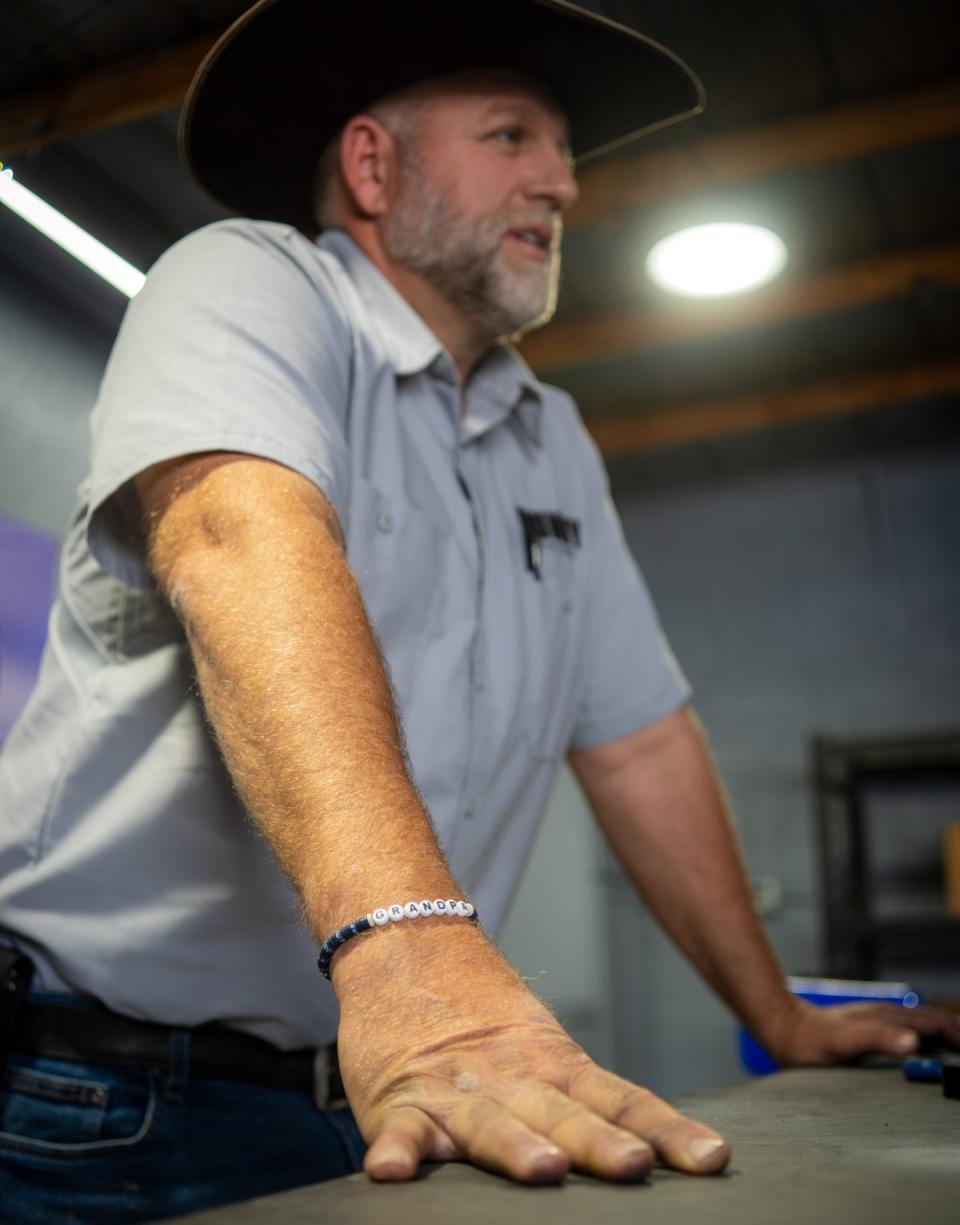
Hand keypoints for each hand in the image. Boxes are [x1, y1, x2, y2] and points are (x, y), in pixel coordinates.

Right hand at [334, 929, 729, 1184]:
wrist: (405, 942)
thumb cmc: (478, 1013)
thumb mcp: (538, 1044)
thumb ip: (582, 1100)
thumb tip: (654, 1150)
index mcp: (552, 1062)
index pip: (620, 1099)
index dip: (665, 1130)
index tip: (710, 1159)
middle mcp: (511, 1077)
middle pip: (561, 1112)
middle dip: (597, 1142)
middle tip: (633, 1165)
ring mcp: (453, 1090)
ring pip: (487, 1121)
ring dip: (514, 1145)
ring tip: (542, 1168)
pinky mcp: (396, 1102)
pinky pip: (397, 1130)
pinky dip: (396, 1150)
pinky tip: (393, 1171)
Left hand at [768, 998, 959, 1065]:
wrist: (785, 1029)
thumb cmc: (810, 1040)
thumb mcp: (842, 1041)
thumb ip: (877, 1039)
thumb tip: (915, 1043)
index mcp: (888, 1017)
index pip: (937, 1024)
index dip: (959, 1038)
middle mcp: (889, 1016)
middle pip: (937, 1024)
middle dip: (958, 1039)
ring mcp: (883, 1022)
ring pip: (926, 1028)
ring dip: (947, 1041)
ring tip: (958, 1063)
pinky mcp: (876, 1030)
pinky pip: (913, 1034)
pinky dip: (932, 1045)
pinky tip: (935, 1060)